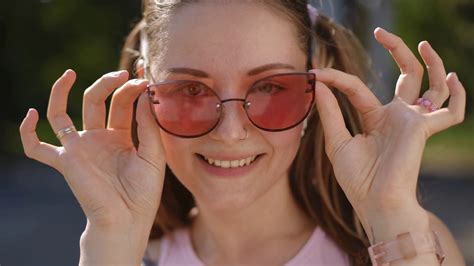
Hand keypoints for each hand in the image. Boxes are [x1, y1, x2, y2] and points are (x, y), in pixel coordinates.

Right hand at [19, 70, 165, 228]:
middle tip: (124, 74)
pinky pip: (37, 147)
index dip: (132, 88)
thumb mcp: (153, 153)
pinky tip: (31, 113)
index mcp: (120, 135)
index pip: (121, 103)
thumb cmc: (144, 191)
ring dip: (62, 91)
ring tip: (71, 73)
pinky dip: (27, 132)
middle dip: (108, 84)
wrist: (129, 219)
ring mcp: (79, 148)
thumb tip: (144, 93)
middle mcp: (97, 138)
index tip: (145, 76)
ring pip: (61, 114)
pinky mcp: (65, 161)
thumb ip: (147, 125)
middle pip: (95, 100)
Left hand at [312, 28, 465, 217]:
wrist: (374, 202)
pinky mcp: (424, 129)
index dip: (336, 78)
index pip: (357, 88)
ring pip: (432, 85)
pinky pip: (452, 111)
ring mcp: (413, 121)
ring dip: (432, 63)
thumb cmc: (357, 179)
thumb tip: (318, 85)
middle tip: (382, 31)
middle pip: (405, 75)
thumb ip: (330, 112)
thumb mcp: (337, 141)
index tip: (315, 73)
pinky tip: (453, 78)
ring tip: (422, 44)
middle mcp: (397, 116)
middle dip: (397, 51)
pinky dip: (458, 95)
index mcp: (375, 118)